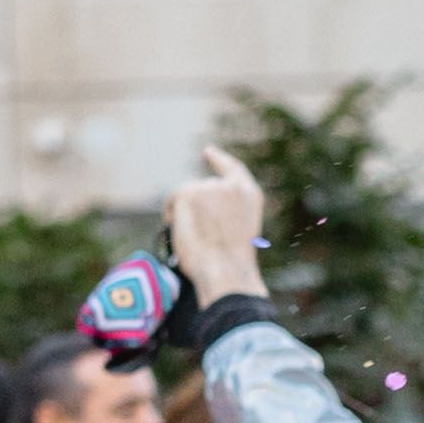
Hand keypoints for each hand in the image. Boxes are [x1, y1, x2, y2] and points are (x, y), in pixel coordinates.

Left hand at [165, 146, 269, 304]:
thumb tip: (198, 210)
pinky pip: (174, 200)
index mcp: (250, 195)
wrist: (226, 271)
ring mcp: (210, 187)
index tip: (208, 151)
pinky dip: (173, 215)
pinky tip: (183, 232)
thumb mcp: (237, 230)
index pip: (233, 169)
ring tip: (197, 238)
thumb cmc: (231, 263)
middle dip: (196, 206)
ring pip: (187, 195)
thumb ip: (225, 211)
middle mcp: (231, 186)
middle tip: (199, 234)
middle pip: (203, 188)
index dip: (219, 159)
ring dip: (186, 214)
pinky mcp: (189, 192)